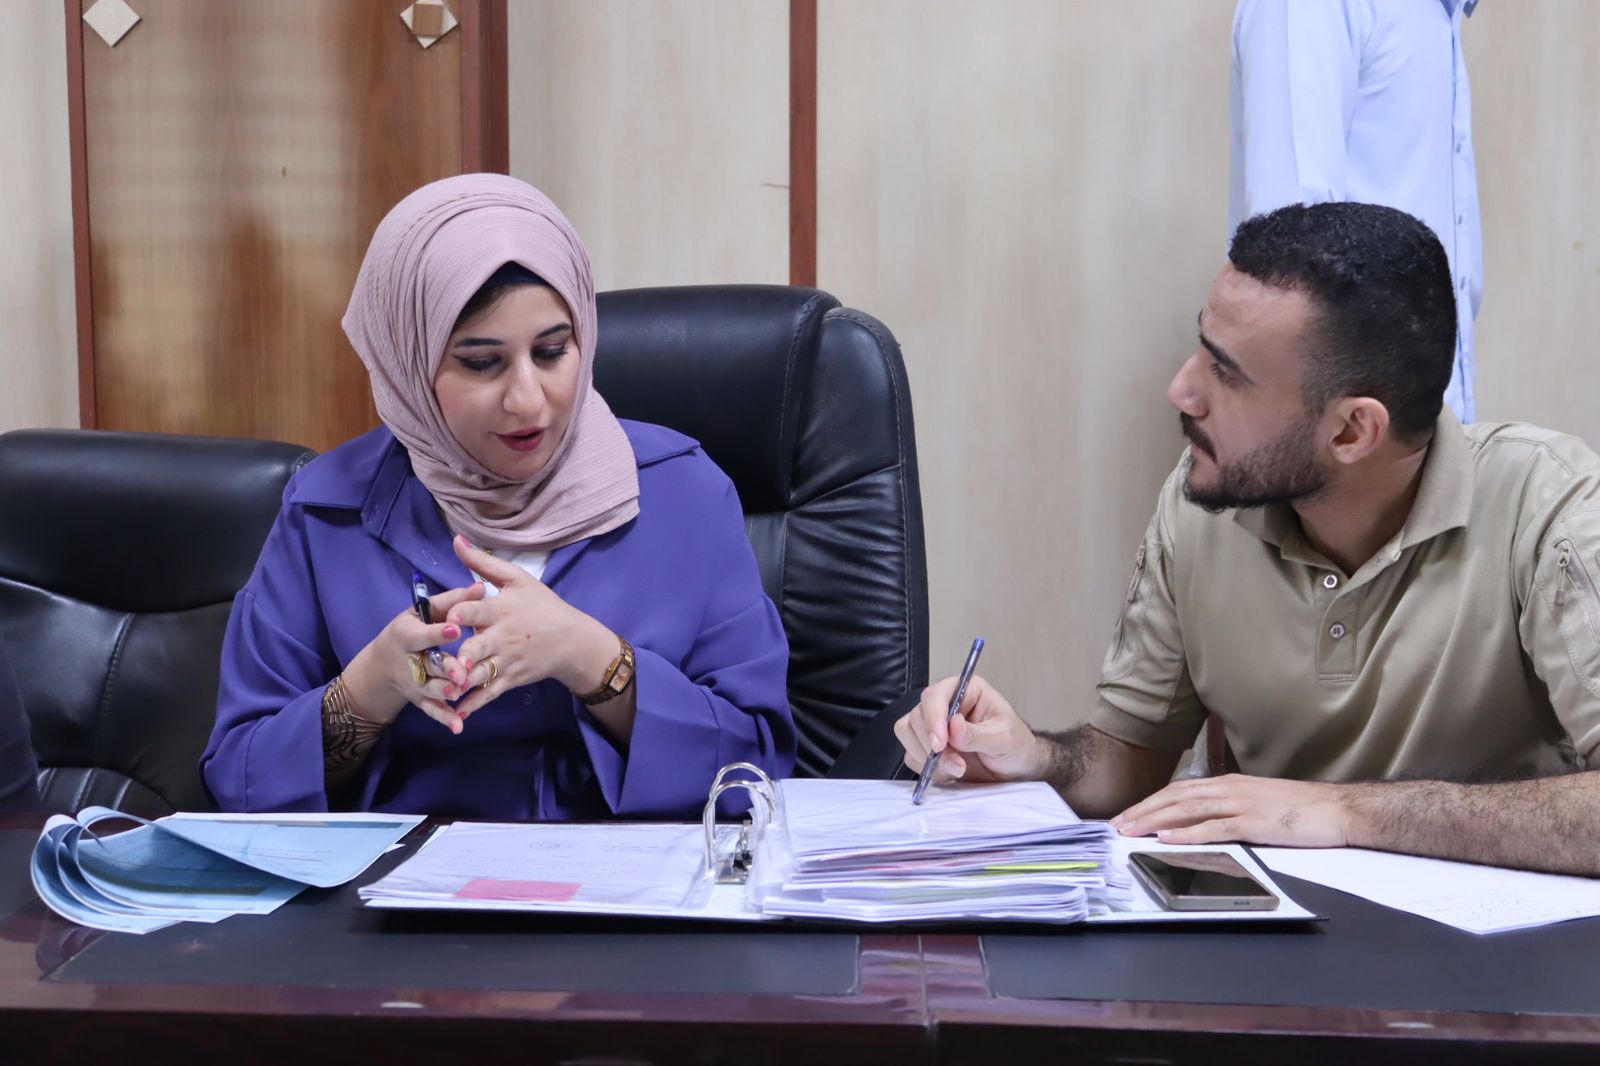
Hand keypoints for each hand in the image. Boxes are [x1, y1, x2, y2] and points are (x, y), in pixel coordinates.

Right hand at [340, 582, 484, 733]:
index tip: (455, 629)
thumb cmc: (412, 629)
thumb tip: (481, 587)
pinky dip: (445, 718)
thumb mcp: (424, 612)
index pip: (422, 634)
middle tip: (461, 672)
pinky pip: (433, 710)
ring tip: (458, 693)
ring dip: (444, 692)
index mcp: (407, 634)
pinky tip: (459, 726)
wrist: (384, 665)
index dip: (437, 632)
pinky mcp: (421, 699)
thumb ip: (452, 601)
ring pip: (431, 688)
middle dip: (444, 668)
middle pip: (428, 664)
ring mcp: (415, 683)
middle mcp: (409, 661)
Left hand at [444, 535, 617, 717]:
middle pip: (478, 647)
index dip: (461, 613)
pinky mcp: (511, 678)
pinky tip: (456, 713)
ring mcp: (507, 660)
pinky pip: (490, 693)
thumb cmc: (542, 605)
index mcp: (501, 609)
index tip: (446, 618)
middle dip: (462, 655)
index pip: (478, 611)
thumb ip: (483, 563)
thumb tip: (456, 540)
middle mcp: (502, 636)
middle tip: (447, 662)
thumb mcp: (518, 579)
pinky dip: (474, 704)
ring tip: (443, 690)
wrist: (572, 640)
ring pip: (481, 674)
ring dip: (462, 683)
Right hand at [893, 674, 1047, 783]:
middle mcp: (945, 705)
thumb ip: (978, 734)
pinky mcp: (927, 747)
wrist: (1015, 771)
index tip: (940, 743)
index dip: (933, 718)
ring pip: (907, 733)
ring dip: (926, 757)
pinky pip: (911, 755)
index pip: (936, 696)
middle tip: (958, 765)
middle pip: (917, 716)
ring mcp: (934, 726)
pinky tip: (949, 773)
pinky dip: (926, 768)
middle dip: (932, 745)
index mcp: (966, 691)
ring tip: (957, 770)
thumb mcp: (1005, 738)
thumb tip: (953, 726)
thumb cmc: (1016, 746)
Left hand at [1110, 773, 1351, 847]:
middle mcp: (1230, 789)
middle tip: (1116, 825)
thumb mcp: (1258, 802)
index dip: (1150, 802)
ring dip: (1155, 821)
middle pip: (1175, 797)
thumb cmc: (1301, 810)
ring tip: (1130, 831)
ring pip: (1187, 810)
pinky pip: (1214, 828)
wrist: (1338, 809)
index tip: (1128, 815)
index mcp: (1229, 784)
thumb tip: (1201, 821)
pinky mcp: (1254, 823)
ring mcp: (1241, 804)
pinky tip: (1168, 839)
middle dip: (1142, 811)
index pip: (1180, 791)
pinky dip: (1188, 834)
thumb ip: (1230, 809)